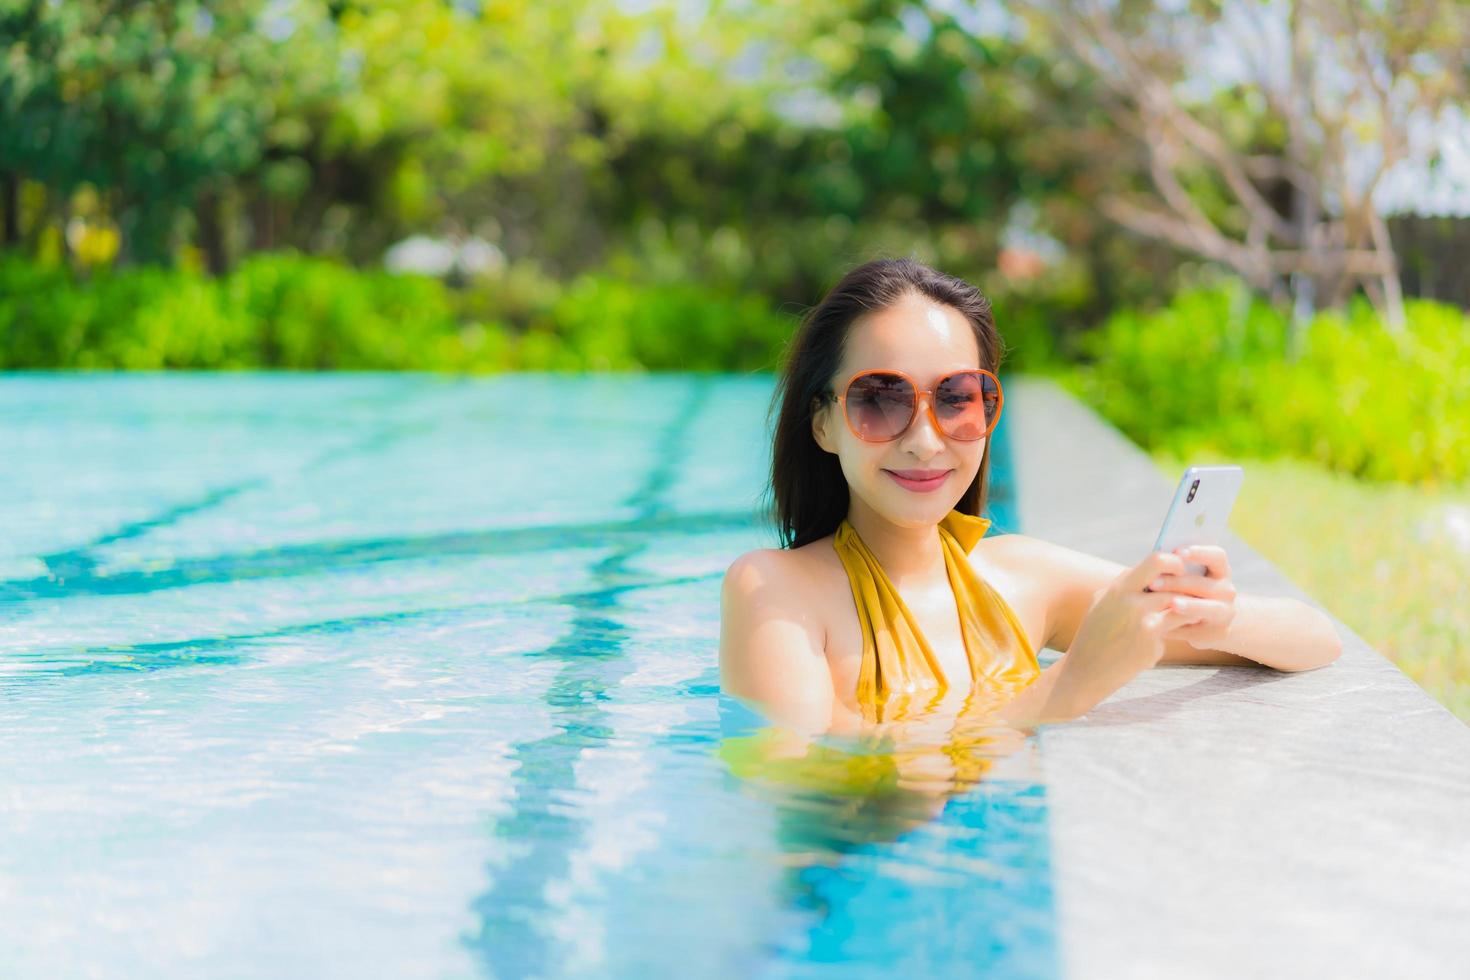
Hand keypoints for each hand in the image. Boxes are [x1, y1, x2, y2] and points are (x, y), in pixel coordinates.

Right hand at [1047, 550, 1203, 718]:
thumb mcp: (1101, 603)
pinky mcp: (1152, 641)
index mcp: (1119, 587)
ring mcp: (1143, 621)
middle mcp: (1132, 600)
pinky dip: (1176, 631)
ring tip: (1194, 613)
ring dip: (1190, 609)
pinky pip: (1174, 630)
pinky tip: (1171, 636)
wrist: (1086, 670)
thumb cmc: (1094, 635)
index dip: (1175, 562)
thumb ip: (1125, 587)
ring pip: (1181, 605)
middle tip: (1200, 591)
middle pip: (1175, 582)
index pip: (1157, 560)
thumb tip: (1152, 573)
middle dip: (1191, 585)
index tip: (1182, 569)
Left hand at [1146, 546, 1237, 649]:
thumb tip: (1155, 558)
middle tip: (1153, 583)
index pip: (1217, 556)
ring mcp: (1226, 612)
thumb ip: (1174, 568)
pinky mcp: (1219, 632)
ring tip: (1172, 603)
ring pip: (1209, 608)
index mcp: (1220, 569)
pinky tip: (1165, 626)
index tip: (1177, 552)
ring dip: (1189, 605)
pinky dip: (1182, 627)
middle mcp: (1227, 589)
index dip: (1199, 552)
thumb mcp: (1181, 576)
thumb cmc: (1183, 590)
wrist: (1198, 621)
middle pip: (1206, 584)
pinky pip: (1200, 629)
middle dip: (1178, 582)